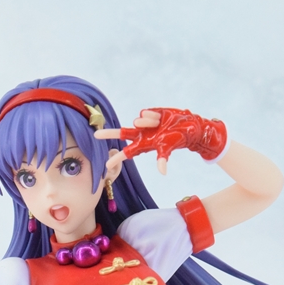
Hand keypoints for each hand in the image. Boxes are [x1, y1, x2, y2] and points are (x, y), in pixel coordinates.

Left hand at [95, 108, 226, 174]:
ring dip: (147, 121)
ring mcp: (145, 124)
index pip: (127, 152)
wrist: (187, 126)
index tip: (106, 164)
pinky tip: (160, 117)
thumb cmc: (177, 139)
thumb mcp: (168, 148)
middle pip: (122, 133)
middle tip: (96, 135)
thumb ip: (163, 158)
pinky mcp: (149, 114)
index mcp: (144, 145)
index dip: (117, 158)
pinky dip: (152, 115)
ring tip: (158, 123)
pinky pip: (145, 113)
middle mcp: (142, 135)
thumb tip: (162, 171)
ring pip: (138, 121)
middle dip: (109, 134)